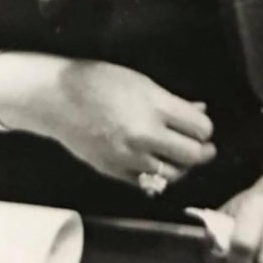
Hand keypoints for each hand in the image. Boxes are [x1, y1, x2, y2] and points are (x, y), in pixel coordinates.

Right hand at [0, 54, 215, 188]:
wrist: (57, 98)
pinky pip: (147, 182)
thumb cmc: (99, 80)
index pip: (200, 129)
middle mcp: (145, 134)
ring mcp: (129, 156)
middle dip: (202, 151)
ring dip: (182, 166)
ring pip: (174, 174)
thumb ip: (173, 101)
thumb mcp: (141, 82)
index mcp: (154, 106)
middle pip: (193, 155)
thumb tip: (200, 111)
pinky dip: (157, 176)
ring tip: (179, 155)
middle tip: (203, 146)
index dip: (206, 129)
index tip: (203, 127)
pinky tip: (156, 163)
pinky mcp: (114, 171)